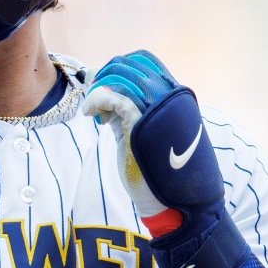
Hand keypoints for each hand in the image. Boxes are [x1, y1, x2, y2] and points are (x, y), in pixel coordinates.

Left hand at [82, 50, 246, 267]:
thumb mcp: (144, 135)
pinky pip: (115, 98)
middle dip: (106, 75)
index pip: (146, 62)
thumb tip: (108, 101)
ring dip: (99, 88)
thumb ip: (131, 115)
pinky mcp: (143, 125)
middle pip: (131, 64)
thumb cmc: (159, 175)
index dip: (120, 67)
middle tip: (95, 98)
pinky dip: (96, 100)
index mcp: (176, 99)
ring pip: (122, 77)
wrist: (177, 206)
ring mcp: (159, 110)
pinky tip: (90, 115)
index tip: (105, 88)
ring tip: (92, 111)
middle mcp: (171, 99)